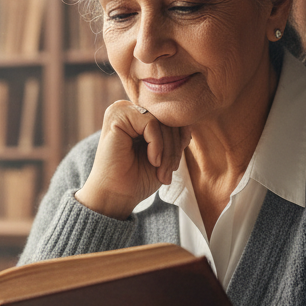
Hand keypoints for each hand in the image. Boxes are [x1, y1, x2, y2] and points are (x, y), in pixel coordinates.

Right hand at [74, 101, 190, 219]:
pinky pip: (151, 124)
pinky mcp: (117, 116)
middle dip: (174, 148)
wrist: (115, 196)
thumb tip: (189, 125)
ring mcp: (121, 110)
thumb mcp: (164, 155)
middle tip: (167, 173)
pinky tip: (152, 161)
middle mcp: (128, 108)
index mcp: (138, 116)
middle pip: (167, 119)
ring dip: (168, 151)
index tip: (174, 166)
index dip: (180, 140)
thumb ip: (175, 138)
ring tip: (161, 172)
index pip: (170, 118)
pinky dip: (157, 146)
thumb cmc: (137, 178)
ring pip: (161, 121)